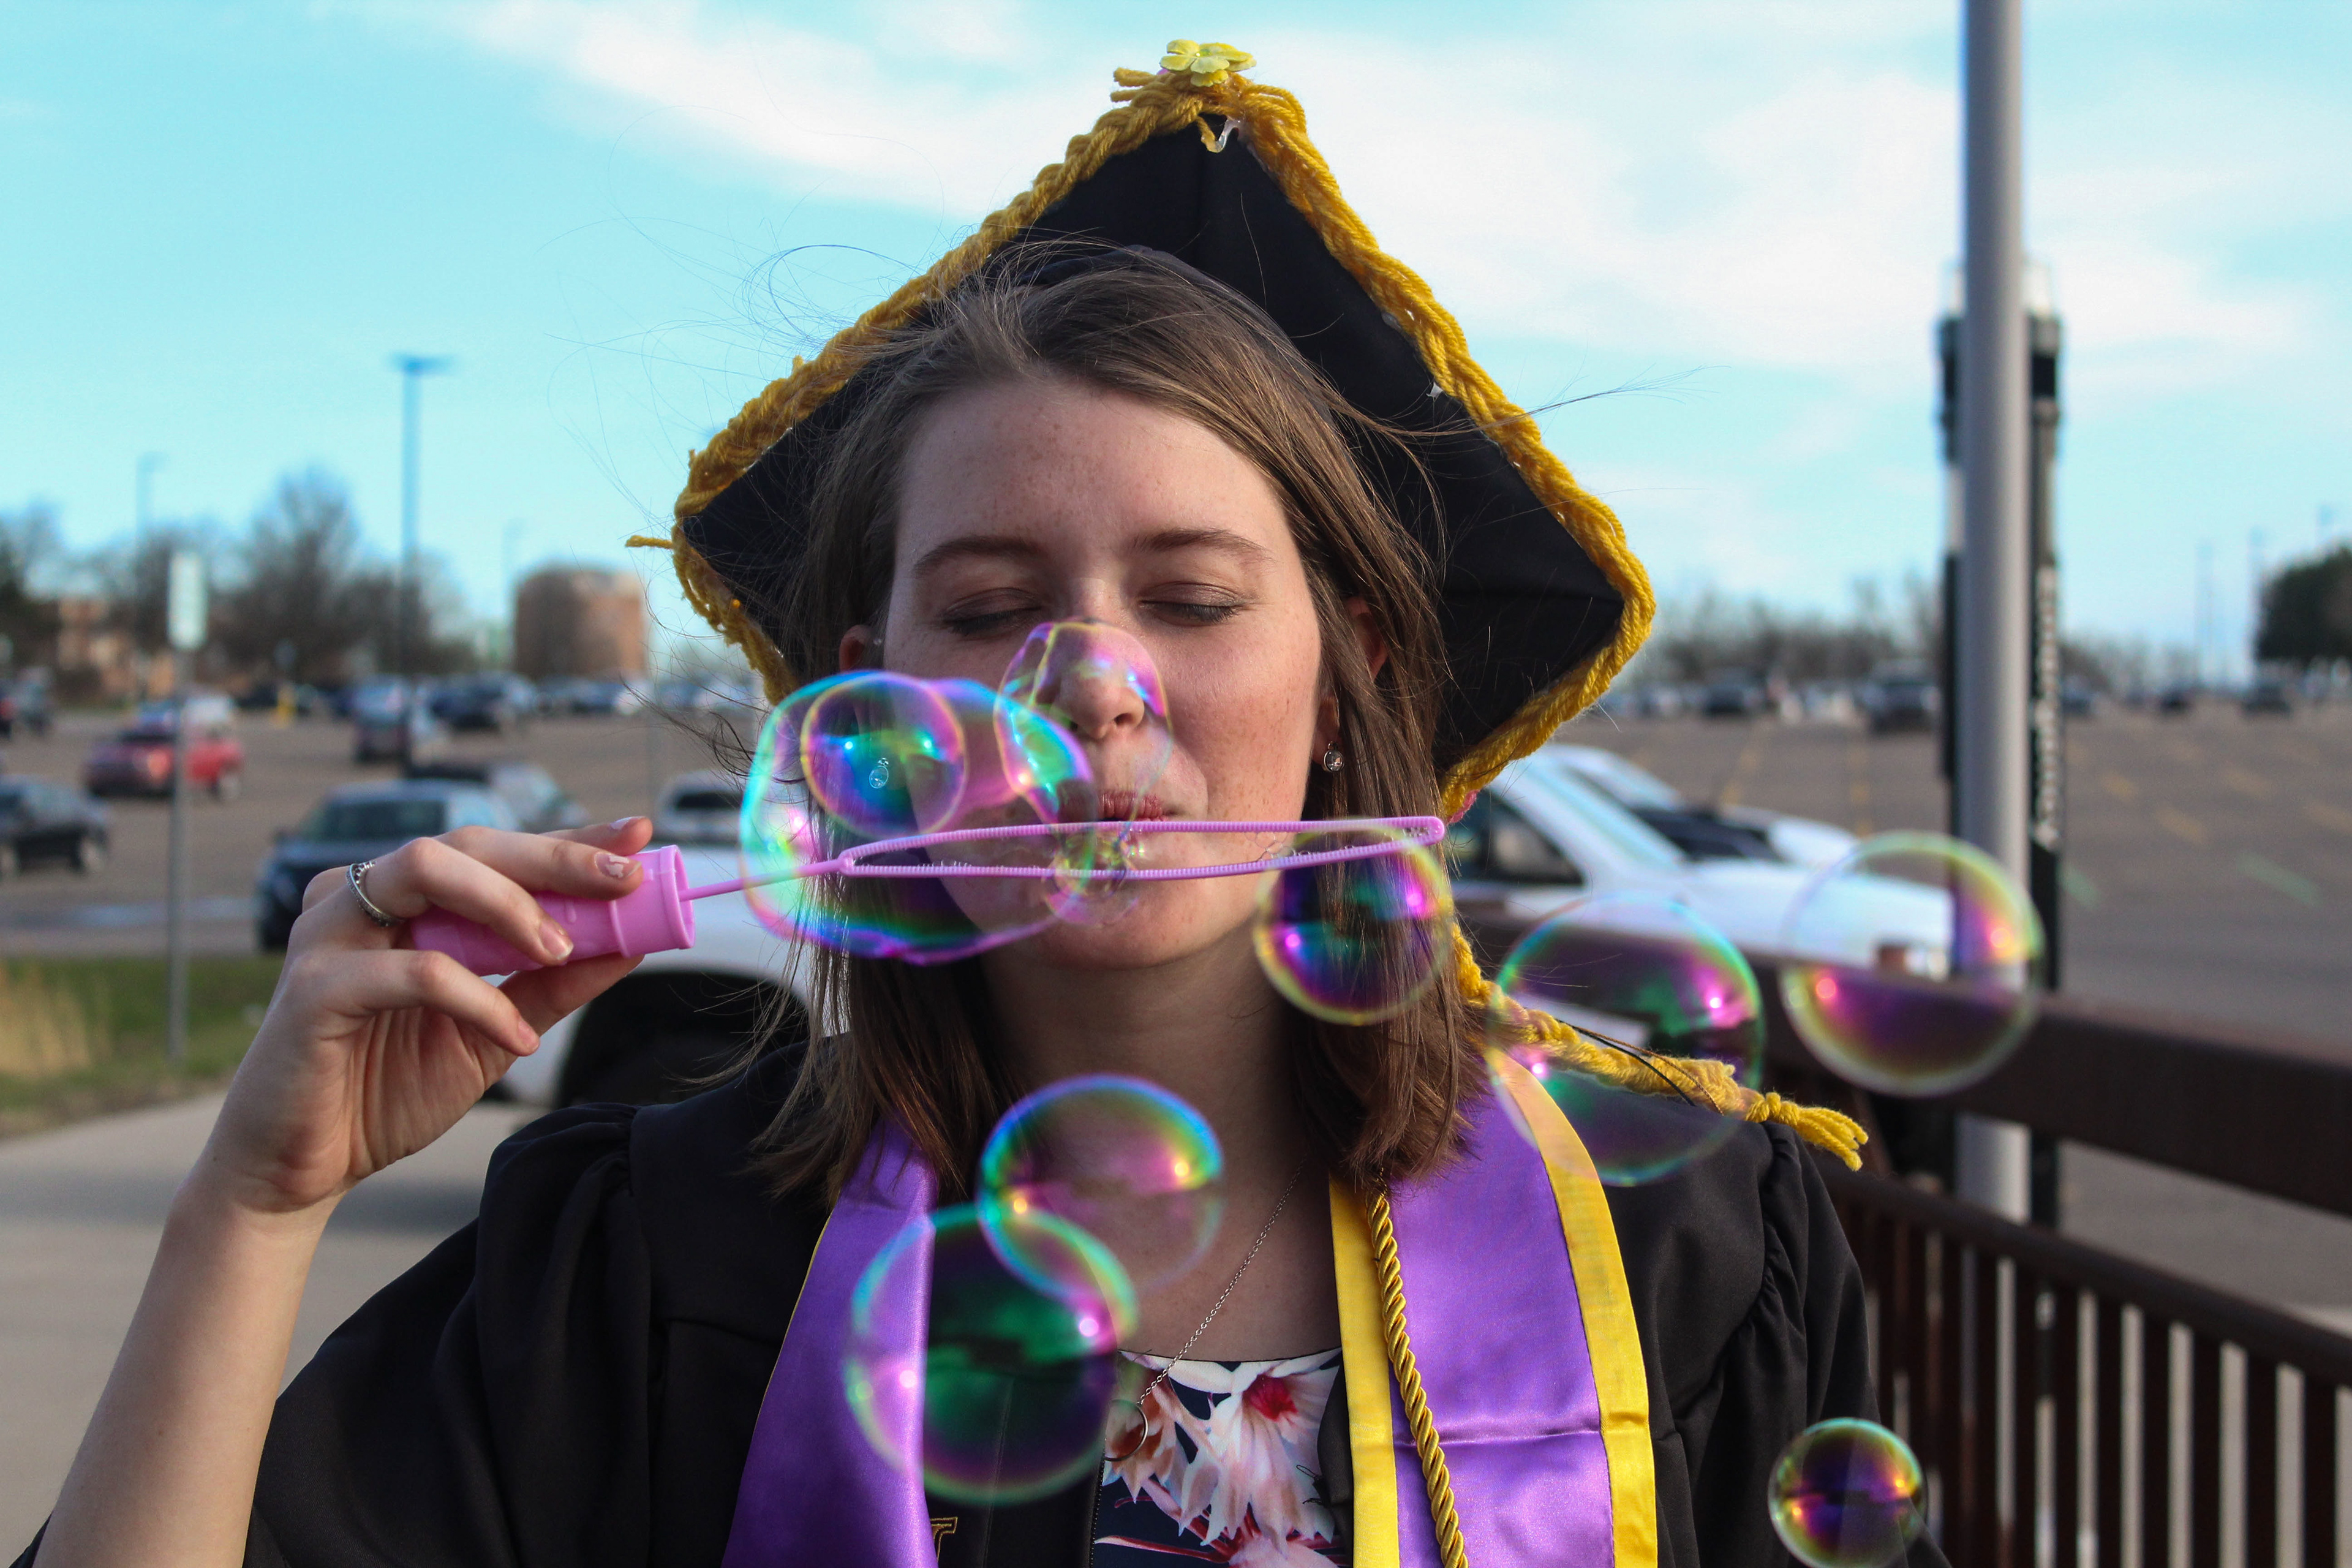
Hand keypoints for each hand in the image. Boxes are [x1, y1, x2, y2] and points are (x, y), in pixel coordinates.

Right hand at [194, 817, 657, 1219]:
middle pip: (464, 843)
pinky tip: (517, 1038)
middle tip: (622, 879)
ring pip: (424, 869)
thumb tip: (632, 943)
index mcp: (409, 903)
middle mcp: (366, 900)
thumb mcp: (496, 1034)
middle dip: (552, 856)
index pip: (498, 853)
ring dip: (507, 904)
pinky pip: (411, 971)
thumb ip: (554, 987)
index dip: (569, 841)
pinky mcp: (313, 987)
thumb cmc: (386, 1090)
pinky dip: (477, 999)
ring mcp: (331, 934)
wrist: (303, 1168)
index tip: (639, 836)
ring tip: (561, 951)